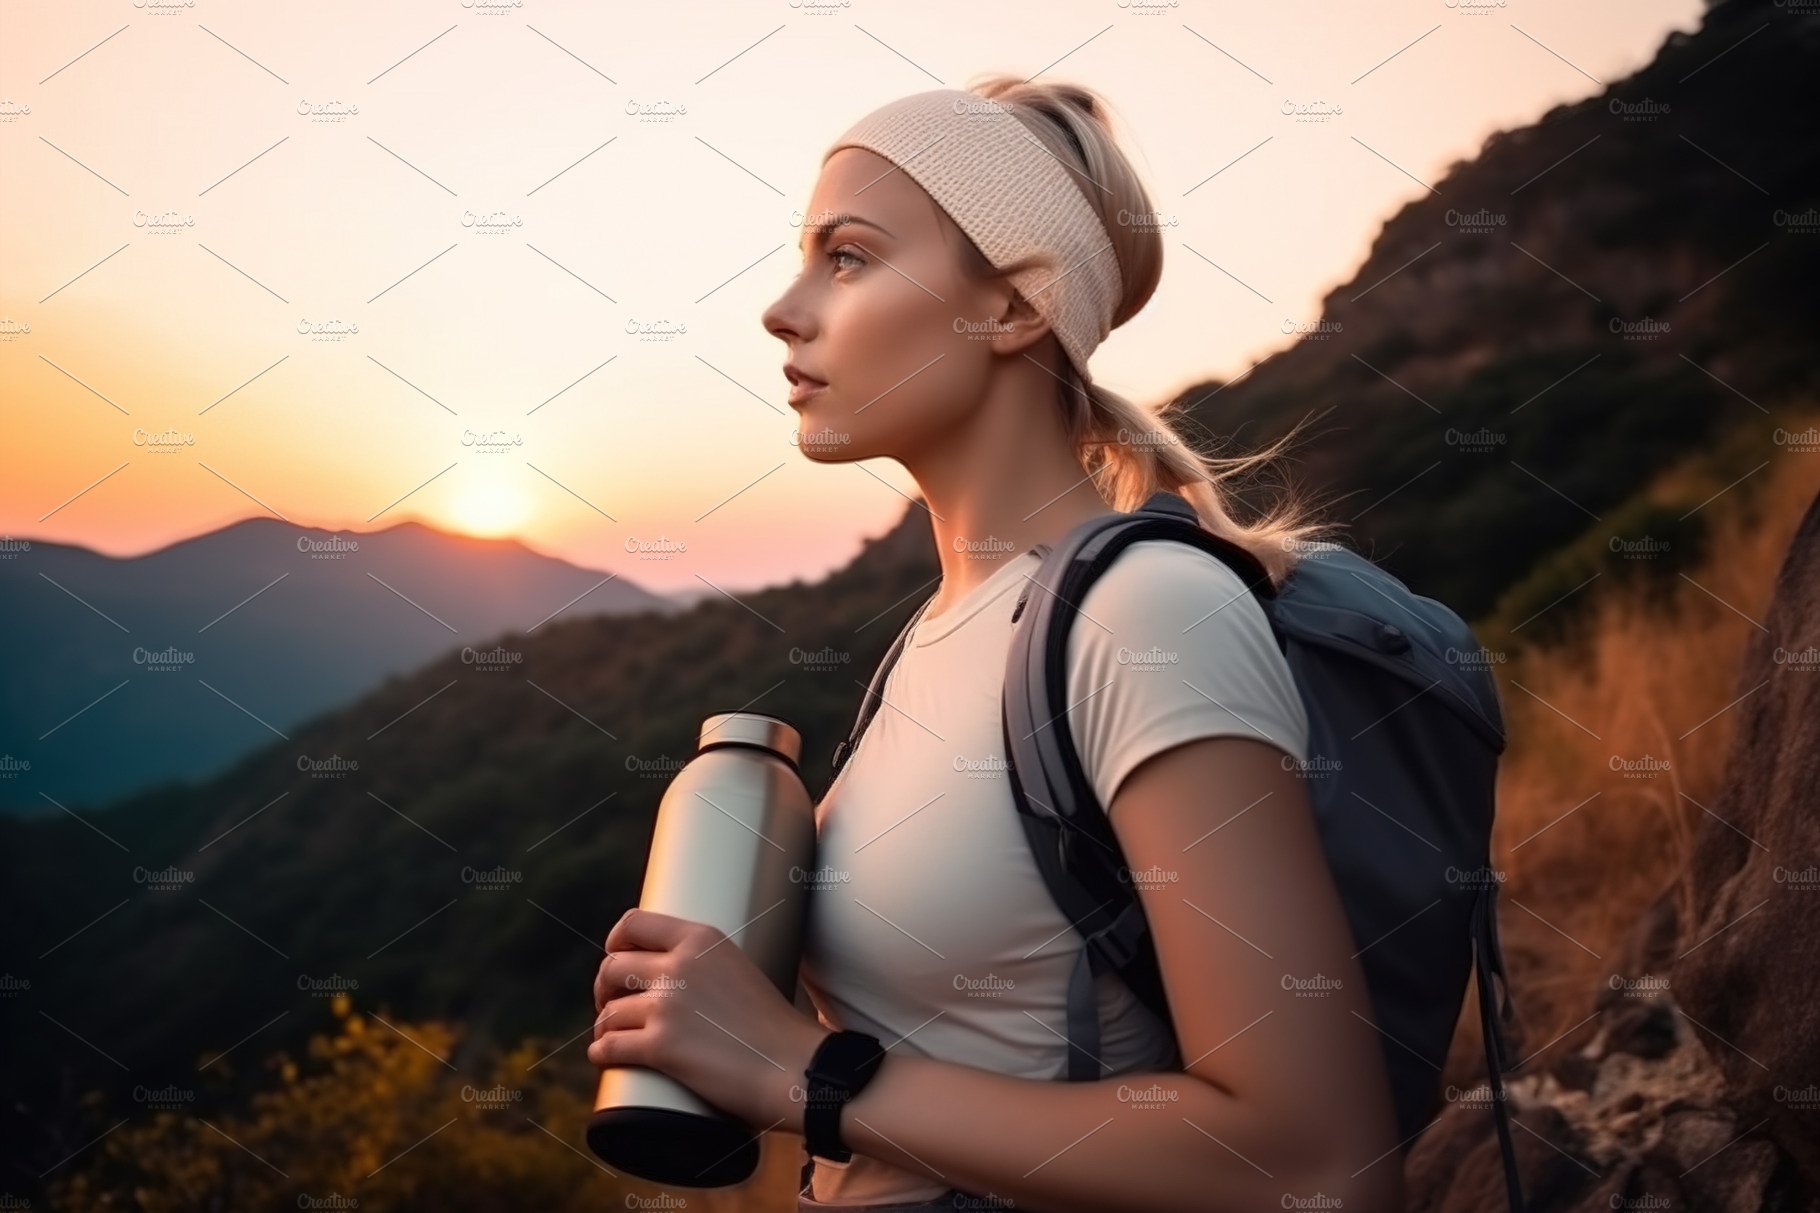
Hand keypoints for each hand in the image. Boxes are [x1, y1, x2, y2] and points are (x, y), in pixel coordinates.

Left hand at [587, 907, 827, 1131]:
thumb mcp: (740, 970)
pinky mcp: (661, 1046)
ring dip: (605, 1026)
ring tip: (611, 1035)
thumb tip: (670, 977)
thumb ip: (704, 966)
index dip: (616, 942)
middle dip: (604, 988)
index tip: (616, 958)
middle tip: (611, 1004)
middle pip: (613, 967)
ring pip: (609, 1011)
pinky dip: (601, 1053)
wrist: (794, 1066)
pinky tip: (603, 1056)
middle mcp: (680, 966)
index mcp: (701, 939)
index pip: (635, 923)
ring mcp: (668, 1005)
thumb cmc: (774, 1026)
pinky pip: (609, 1046)